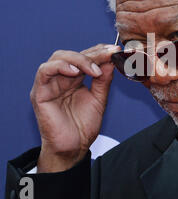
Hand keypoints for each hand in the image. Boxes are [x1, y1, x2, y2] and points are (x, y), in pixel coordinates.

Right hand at [30, 43, 119, 172]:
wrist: (73, 148)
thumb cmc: (83, 126)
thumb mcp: (99, 99)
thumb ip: (103, 81)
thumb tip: (111, 60)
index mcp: (75, 78)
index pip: (86, 57)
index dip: (100, 52)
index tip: (116, 50)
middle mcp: (62, 78)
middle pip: (74, 54)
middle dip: (93, 53)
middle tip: (109, 55)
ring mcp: (50, 84)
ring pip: (59, 57)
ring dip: (79, 59)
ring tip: (95, 69)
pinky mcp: (40, 92)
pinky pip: (45, 71)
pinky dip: (60, 66)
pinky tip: (76, 71)